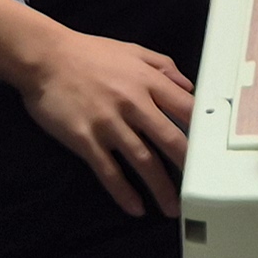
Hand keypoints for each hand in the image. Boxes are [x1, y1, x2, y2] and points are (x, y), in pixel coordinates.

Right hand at [15, 26, 195, 219]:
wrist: (45, 57)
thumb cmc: (88, 53)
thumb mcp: (132, 50)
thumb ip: (163, 66)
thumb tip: (189, 87)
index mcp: (146, 80)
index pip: (184, 108)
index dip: (201, 130)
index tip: (212, 150)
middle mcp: (132, 102)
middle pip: (168, 138)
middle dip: (187, 166)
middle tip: (200, 188)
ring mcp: (108, 123)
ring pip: (142, 160)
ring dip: (160, 187)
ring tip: (172, 208)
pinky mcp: (85, 139)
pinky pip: (109, 171)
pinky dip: (123, 192)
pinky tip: (136, 207)